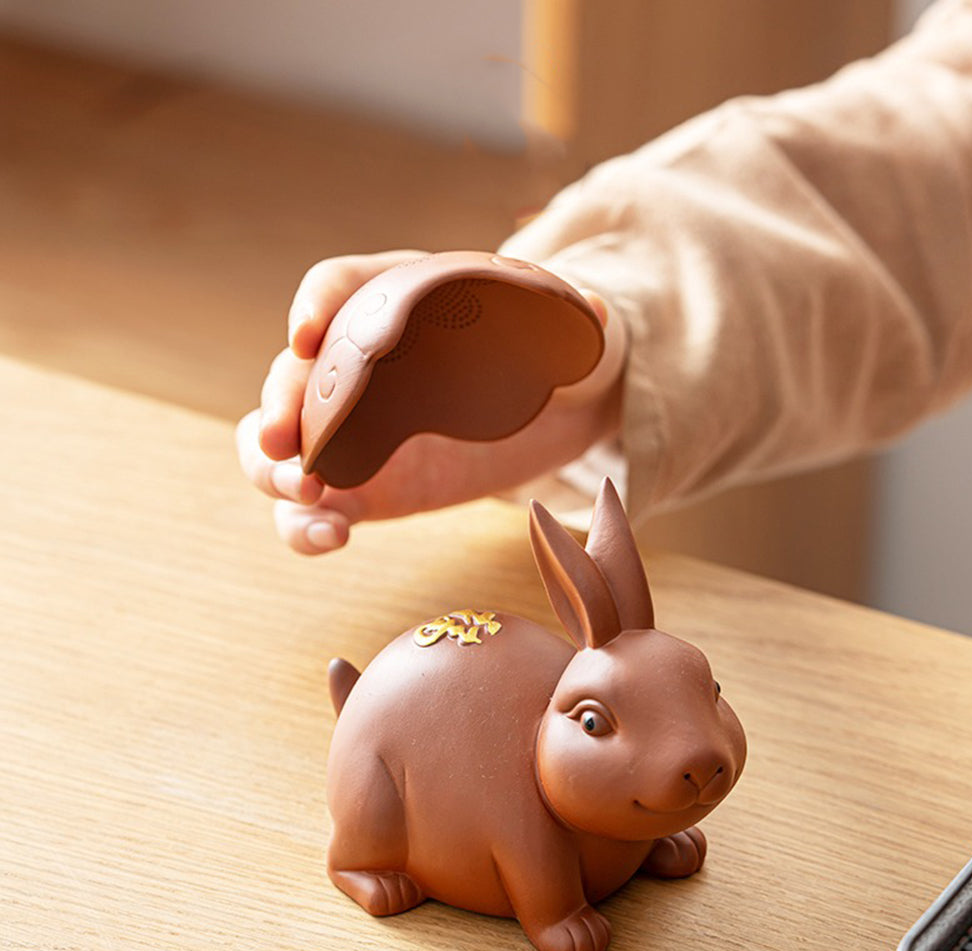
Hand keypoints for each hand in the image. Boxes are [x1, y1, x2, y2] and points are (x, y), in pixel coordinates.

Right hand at [236, 250, 625, 553]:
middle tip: (283, 439)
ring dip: (271, 469)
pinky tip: (332, 537)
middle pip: (293, 373)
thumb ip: (571, 316)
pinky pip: (310, 509)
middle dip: (279, 402)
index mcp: (394, 300)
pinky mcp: (359, 489)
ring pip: (275, 446)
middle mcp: (356, 365)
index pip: (339, 286)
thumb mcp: (559, 326)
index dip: (314, 305)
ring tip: (306, 492)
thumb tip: (594, 312)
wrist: (548, 412)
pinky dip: (305, 525)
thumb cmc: (542, 352)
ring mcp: (349, 432)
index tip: (308, 334)